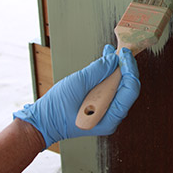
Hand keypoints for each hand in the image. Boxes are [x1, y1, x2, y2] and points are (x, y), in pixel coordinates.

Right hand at [13, 45, 140, 148]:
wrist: (42, 122)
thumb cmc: (56, 109)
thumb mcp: (76, 85)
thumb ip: (97, 71)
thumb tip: (113, 59)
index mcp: (109, 118)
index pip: (130, 90)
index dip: (129, 69)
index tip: (124, 54)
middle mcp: (113, 116)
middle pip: (127, 87)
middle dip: (124, 66)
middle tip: (120, 50)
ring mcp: (107, 111)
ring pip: (119, 86)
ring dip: (116, 67)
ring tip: (110, 51)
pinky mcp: (101, 105)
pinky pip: (110, 87)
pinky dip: (108, 73)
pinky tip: (105, 60)